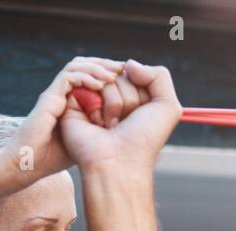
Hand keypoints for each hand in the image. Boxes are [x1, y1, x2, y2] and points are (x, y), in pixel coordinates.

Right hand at [8, 58, 122, 178]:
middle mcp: (64, 93)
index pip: (91, 76)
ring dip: (97, 67)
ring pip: (76, 66)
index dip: (109, 73)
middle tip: (125, 69)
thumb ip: (100, 128)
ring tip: (114, 75)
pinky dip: (84, 77)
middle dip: (105, 64)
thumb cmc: (56, 158)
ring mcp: (55, 93)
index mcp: (73, 100)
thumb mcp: (87, 141)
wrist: (31, 164)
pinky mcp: (49, 97)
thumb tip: (122, 125)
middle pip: (85, 65)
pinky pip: (68, 77)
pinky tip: (100, 84)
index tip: (129, 78)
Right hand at [60, 58, 182, 172]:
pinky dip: (93, 96)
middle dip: (128, 97)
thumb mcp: (167, 107)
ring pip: (102, 76)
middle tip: (125, 123)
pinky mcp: (68, 102)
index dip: (140, 89)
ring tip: (111, 125)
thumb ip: (159, 75)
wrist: (120, 163)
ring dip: (113, 102)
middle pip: (119, 72)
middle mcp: (109, 96)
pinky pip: (78, 76)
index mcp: (129, 97)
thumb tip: (127, 63)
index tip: (141, 113)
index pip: (132, 71)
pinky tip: (97, 118)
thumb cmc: (144, 140)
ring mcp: (89, 99)